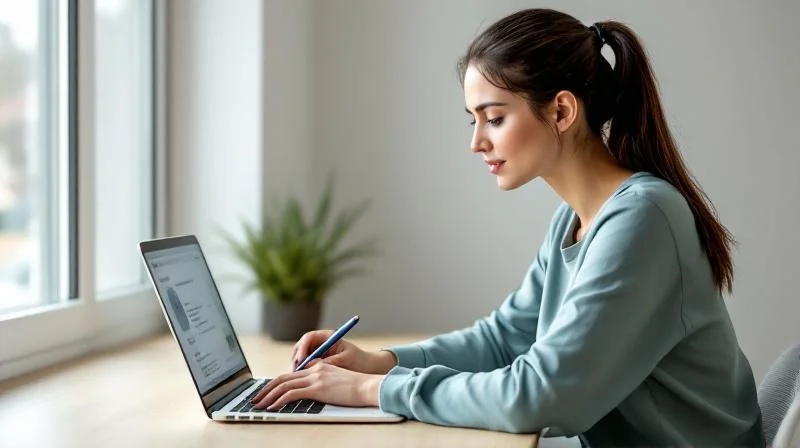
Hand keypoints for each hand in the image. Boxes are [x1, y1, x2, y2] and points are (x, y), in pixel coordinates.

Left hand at [252, 360, 382, 409]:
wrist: (369, 386)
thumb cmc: (357, 387)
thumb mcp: (337, 381)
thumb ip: (323, 381)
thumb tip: (311, 391)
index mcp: (318, 367)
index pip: (291, 374)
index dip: (276, 383)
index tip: (267, 392)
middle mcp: (314, 369)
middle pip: (283, 378)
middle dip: (266, 389)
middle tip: (256, 399)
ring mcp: (315, 378)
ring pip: (284, 385)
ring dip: (268, 396)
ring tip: (259, 405)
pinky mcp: (317, 388)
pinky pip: (292, 394)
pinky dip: (279, 400)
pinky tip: (273, 407)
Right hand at [291, 330, 396, 373]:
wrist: (368, 368)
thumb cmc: (360, 361)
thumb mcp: (346, 359)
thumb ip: (331, 361)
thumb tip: (314, 365)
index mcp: (328, 336)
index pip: (309, 338)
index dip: (303, 348)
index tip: (302, 359)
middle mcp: (321, 343)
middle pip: (301, 347)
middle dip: (297, 358)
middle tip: (295, 370)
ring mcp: (318, 353)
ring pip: (301, 357)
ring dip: (297, 366)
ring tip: (297, 377)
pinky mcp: (318, 363)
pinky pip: (305, 366)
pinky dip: (301, 373)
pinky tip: (301, 381)